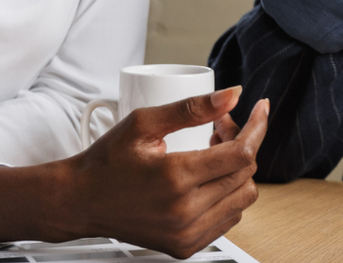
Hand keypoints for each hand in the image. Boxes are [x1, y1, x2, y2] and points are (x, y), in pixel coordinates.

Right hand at [0, 87, 268, 257]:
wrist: (81, 202)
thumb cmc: (107, 161)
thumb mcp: (144, 123)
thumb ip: (192, 108)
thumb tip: (233, 95)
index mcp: (175, 178)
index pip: (241, 154)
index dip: (257, 128)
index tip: (261, 109)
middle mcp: (184, 212)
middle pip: (245, 174)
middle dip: (242, 144)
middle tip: (219, 128)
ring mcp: (186, 234)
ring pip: (243, 198)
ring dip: (236, 171)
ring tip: (211, 154)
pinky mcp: (186, 247)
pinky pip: (229, 219)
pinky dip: (227, 195)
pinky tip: (207, 179)